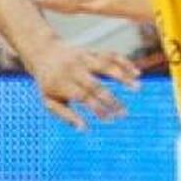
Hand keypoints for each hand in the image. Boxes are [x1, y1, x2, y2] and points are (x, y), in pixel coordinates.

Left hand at [24, 41, 140, 128]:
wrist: (43, 52)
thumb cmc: (48, 82)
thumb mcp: (49, 100)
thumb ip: (65, 115)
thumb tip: (84, 129)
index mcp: (63, 83)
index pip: (83, 98)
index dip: (97, 108)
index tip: (109, 120)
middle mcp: (74, 70)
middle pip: (96, 85)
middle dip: (111, 100)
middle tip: (124, 113)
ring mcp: (84, 59)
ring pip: (106, 66)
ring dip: (123, 76)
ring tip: (137, 87)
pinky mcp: (92, 51)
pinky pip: (110, 55)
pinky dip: (124, 63)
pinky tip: (137, 73)